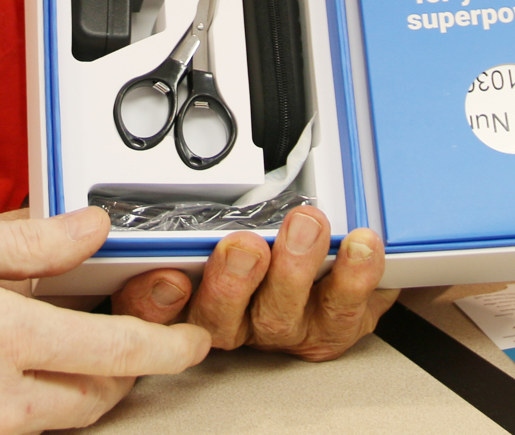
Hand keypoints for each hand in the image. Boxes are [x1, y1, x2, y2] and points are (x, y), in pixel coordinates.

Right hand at [0, 199, 209, 431]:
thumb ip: (18, 237)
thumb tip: (87, 226)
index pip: (114, 350)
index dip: (166, 344)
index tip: (189, 335)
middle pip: (95, 401)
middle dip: (131, 374)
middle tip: (140, 339)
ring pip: (51, 424)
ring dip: (78, 392)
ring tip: (71, 352)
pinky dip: (22, 408)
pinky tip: (0, 373)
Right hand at [108, 206, 396, 360]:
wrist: (335, 280)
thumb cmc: (265, 253)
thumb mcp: (215, 231)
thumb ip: (187, 220)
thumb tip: (161, 186)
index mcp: (196, 299)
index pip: (156, 309)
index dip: (154, 301)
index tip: (168, 276)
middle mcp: (239, 323)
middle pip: (221, 319)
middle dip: (232, 283)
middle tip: (244, 247)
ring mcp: (288, 328)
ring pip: (282, 315)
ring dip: (294, 269)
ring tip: (306, 228)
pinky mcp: (336, 327)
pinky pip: (347, 311)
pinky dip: (356, 275)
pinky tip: (359, 245)